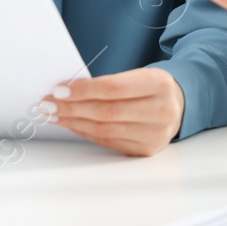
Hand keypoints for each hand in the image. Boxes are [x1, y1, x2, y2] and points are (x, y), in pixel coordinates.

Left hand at [41, 68, 184, 156]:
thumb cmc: (150, 88)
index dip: (83, 90)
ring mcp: (155, 134)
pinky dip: (86, 132)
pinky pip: (108, 142)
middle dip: (72, 108)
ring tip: (55, 115)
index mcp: (159, 84)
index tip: (59, 90)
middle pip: (107, 112)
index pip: (114, 88)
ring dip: (74, 122)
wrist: (178, 105)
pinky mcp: (145, 150)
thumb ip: (109, 83)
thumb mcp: (138, 75)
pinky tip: (72, 124)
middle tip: (48, 104)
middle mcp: (161, 111)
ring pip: (105, 130)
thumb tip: (67, 92)